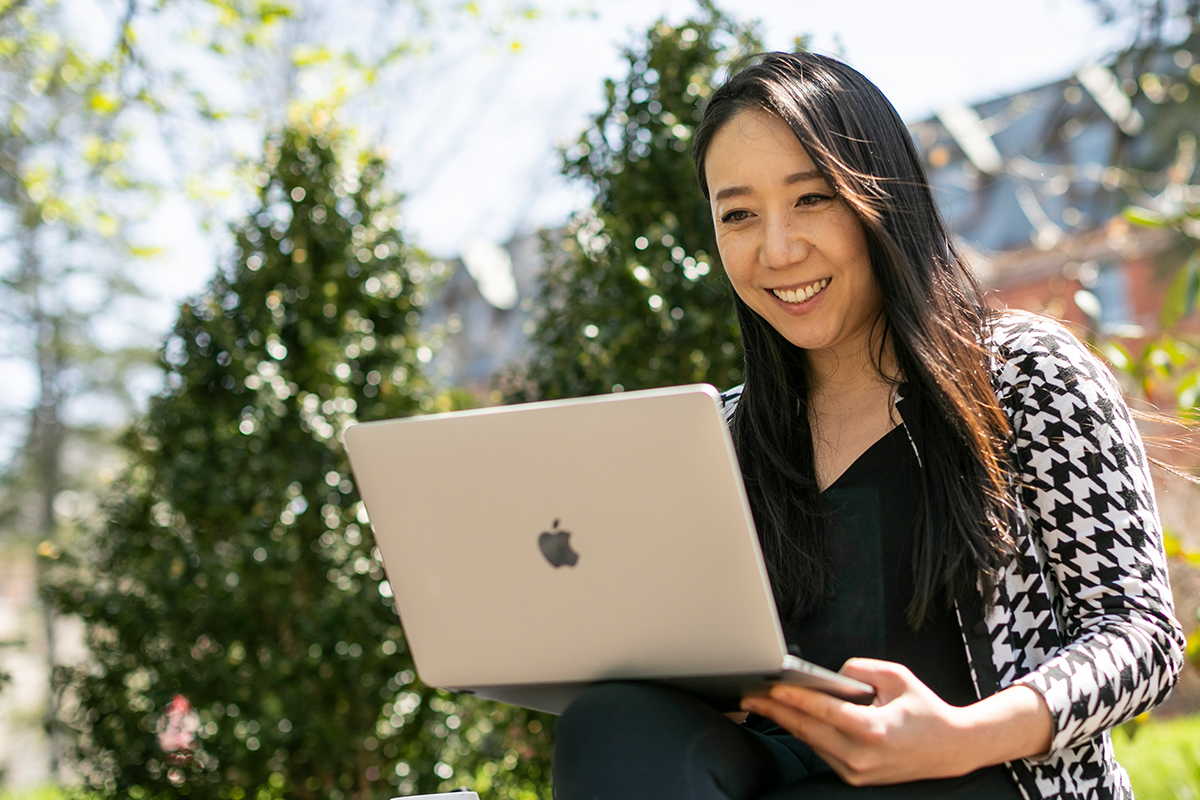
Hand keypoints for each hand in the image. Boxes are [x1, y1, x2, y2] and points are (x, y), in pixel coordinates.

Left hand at [740, 658, 1052, 785]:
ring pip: (812, 742)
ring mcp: (857, 771)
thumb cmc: (924, 710)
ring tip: (763, 704)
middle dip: (776, 712)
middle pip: (807, 731)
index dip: (793, 699)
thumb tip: (831, 674)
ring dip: (787, 723)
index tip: (771, 687)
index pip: (822, 713)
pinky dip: (806, 734)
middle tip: (750, 697)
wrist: (949, 749)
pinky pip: (822, 751)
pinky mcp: (855, 777)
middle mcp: (861, 756)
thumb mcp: (896, 676)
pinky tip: (790, 718)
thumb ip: (860, 669)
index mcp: (872, 731)